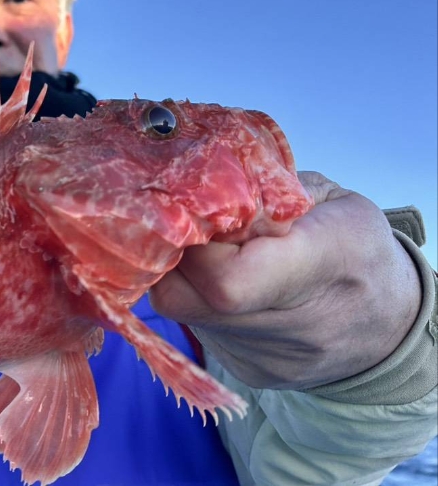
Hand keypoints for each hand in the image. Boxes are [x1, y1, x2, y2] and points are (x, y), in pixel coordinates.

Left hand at [149, 171, 421, 388]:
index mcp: (322, 263)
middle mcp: (294, 326)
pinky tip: (224, 282)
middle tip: (190, 228)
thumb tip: (196, 189)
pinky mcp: (249, 373)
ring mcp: (268, 359)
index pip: (226, 278)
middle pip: (184, 297)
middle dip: (171, 253)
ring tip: (210, 252)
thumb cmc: (354, 243)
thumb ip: (262, 190)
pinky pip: (198, 329)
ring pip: (181, 312)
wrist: (389, 321)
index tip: (201, 212)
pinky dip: (197, 299)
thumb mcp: (327, 197)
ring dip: (180, 273)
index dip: (195, 241)